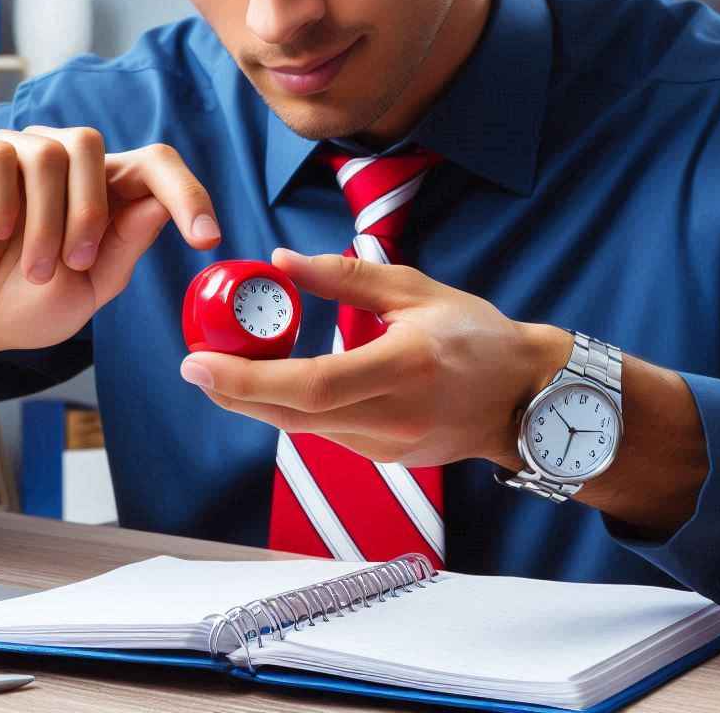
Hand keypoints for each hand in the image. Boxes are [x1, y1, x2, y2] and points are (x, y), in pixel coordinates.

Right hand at [0, 129, 219, 410]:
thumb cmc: (22, 305)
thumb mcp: (88, 288)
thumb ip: (124, 245)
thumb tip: (161, 203)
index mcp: (101, 192)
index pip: (154, 165)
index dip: (187, 192)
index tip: (207, 240)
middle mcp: (62, 164)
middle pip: (92, 145)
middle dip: (89, 211)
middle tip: (73, 264)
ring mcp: (14, 155)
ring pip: (49, 152)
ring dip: (45, 218)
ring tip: (33, 268)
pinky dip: (2, 198)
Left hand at [179, 248, 571, 468]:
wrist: (527, 398)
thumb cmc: (478, 336)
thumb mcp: (416, 290)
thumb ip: (344, 278)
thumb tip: (279, 261)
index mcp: (402, 368)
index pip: (309, 385)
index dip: (247, 379)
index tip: (199, 362)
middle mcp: (391, 416)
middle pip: (292, 415)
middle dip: (234, 392)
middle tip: (193, 364)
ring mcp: (388, 446)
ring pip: (303, 428)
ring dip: (257, 401)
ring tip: (222, 368)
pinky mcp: (385, 458)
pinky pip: (325, 434)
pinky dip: (292, 409)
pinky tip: (273, 385)